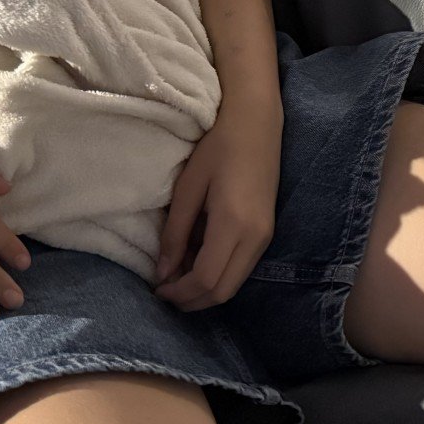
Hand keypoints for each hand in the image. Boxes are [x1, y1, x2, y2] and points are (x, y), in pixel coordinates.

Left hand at [154, 103, 280, 309]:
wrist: (256, 123)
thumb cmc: (218, 146)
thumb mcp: (188, 187)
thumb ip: (175, 232)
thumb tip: (163, 273)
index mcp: (234, 224)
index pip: (205, 278)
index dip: (179, 293)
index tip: (157, 290)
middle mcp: (255, 237)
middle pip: (223, 291)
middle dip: (192, 300)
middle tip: (165, 292)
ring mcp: (265, 236)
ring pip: (234, 283)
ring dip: (205, 290)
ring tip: (178, 278)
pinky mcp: (267, 231)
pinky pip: (242, 268)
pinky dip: (219, 275)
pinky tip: (198, 261)